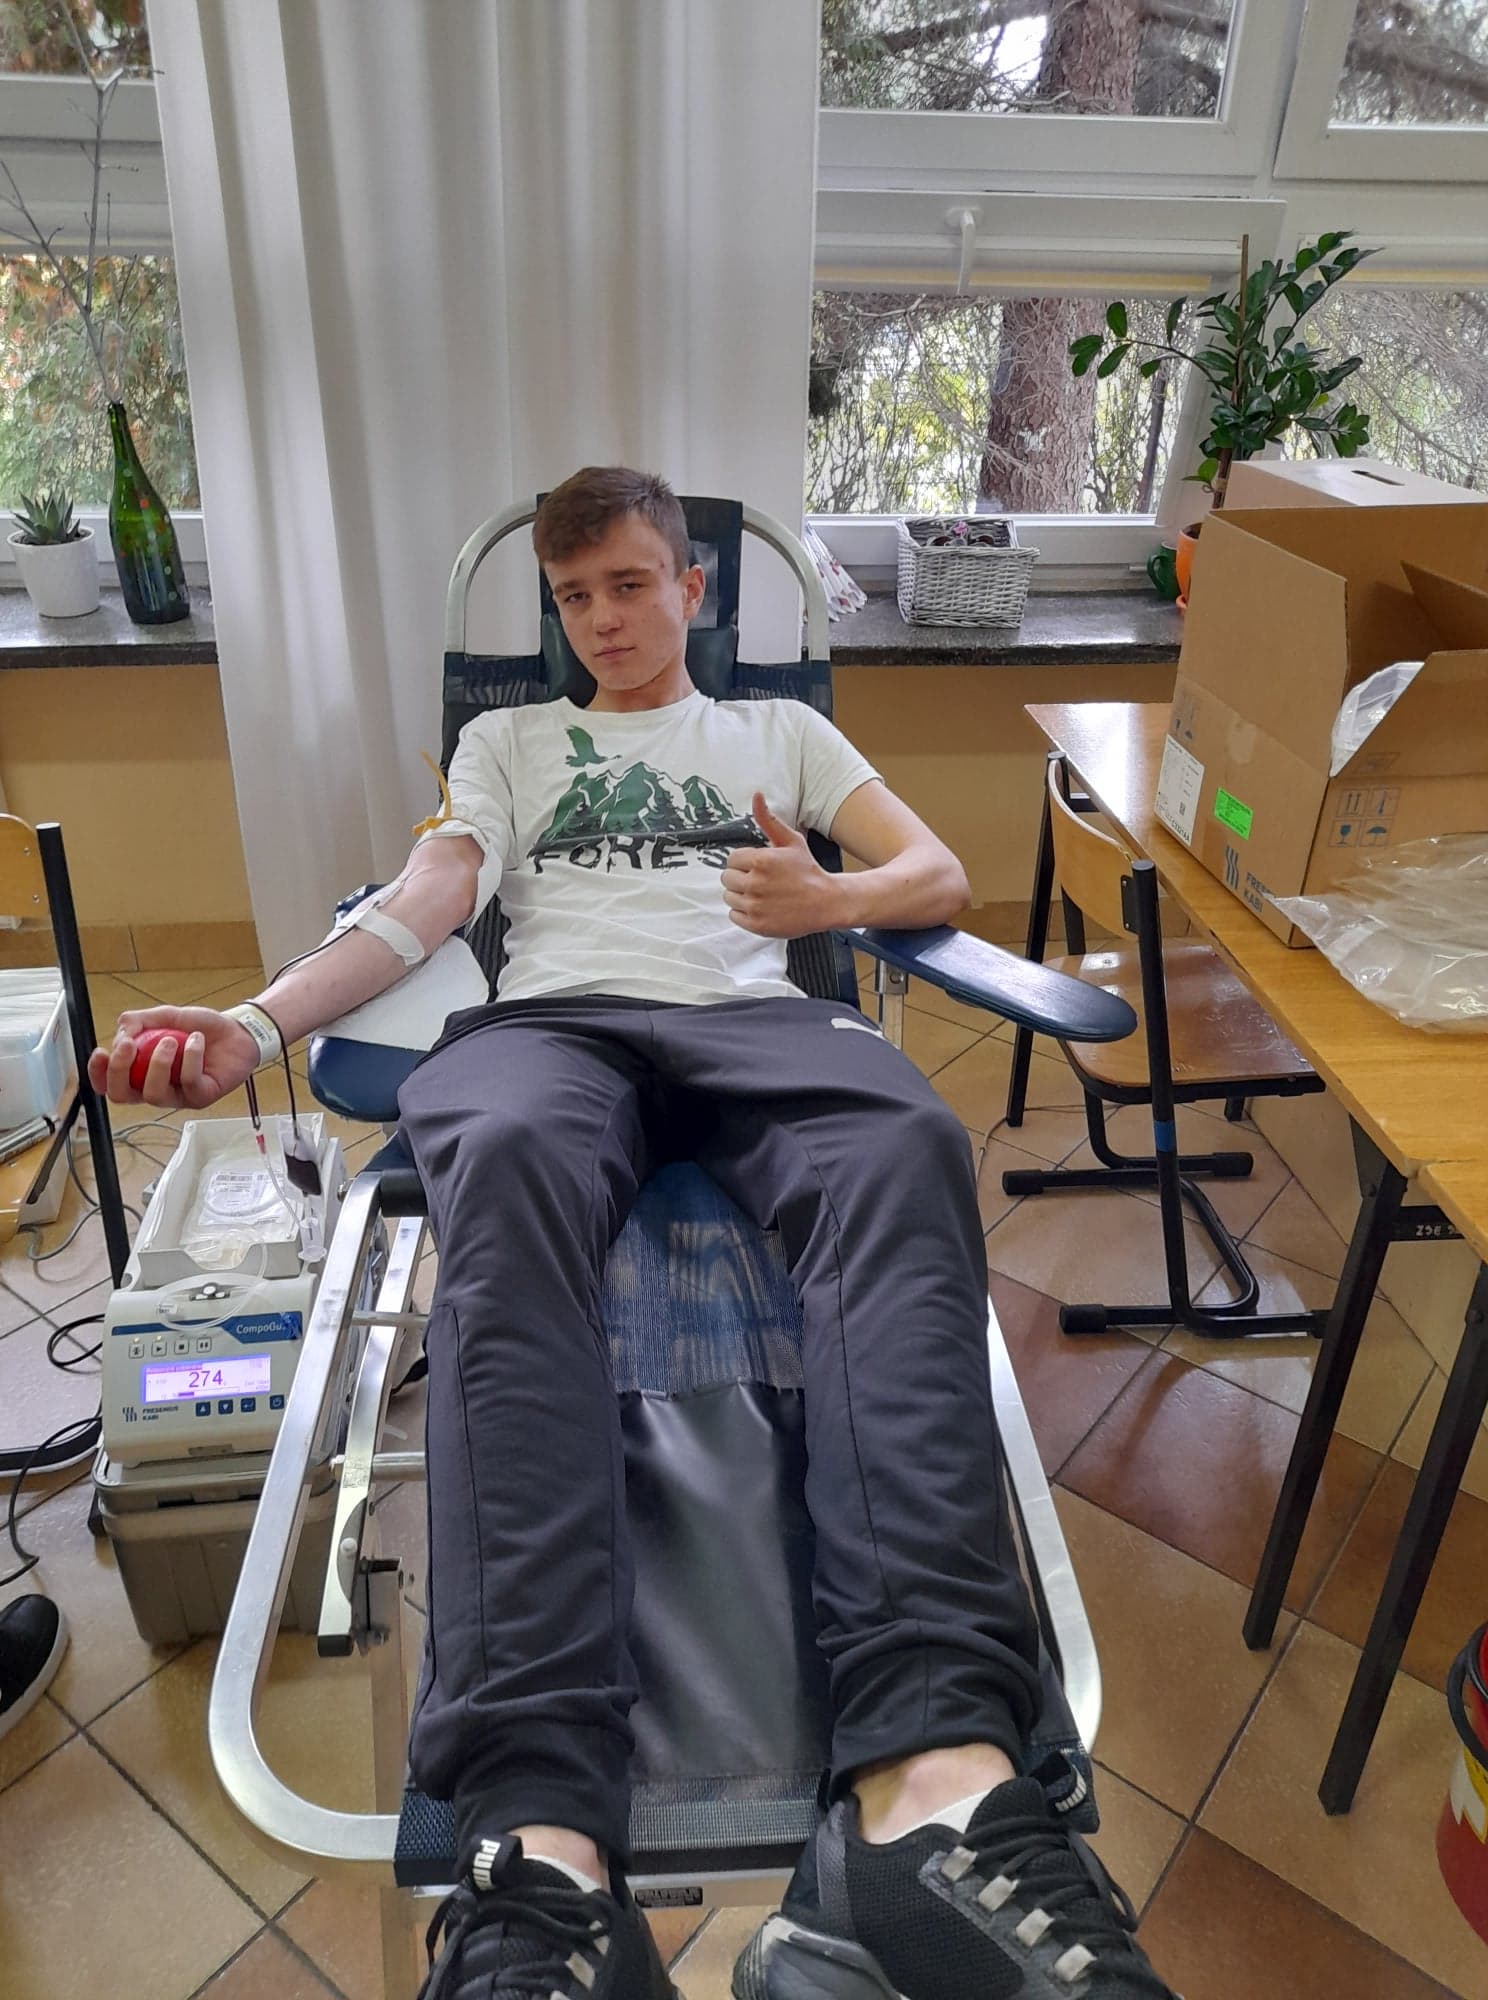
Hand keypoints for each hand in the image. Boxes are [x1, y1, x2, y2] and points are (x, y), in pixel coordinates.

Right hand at [88, 1004, 260, 1110]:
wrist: (236, 1032)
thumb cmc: (199, 1028)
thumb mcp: (166, 1016)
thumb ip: (140, 1020)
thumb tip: (121, 1030)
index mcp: (139, 1071)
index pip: (107, 1082)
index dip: (98, 1073)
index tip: (102, 1052)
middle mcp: (154, 1087)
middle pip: (122, 1095)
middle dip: (120, 1071)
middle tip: (130, 1045)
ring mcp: (177, 1095)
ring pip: (154, 1094)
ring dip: (158, 1063)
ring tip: (172, 1039)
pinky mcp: (200, 1097)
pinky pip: (188, 1083)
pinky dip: (190, 1057)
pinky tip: (196, 1040)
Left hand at [720, 793, 843, 938]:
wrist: (826, 902)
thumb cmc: (807, 869)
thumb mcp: (791, 841)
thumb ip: (768, 820)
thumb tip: (756, 795)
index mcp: (761, 860)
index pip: (731, 859)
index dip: (744, 862)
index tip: (757, 866)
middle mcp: (755, 883)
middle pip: (727, 878)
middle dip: (740, 877)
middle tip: (759, 880)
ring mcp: (755, 906)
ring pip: (728, 897)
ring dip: (740, 895)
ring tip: (761, 894)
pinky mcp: (756, 924)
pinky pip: (733, 916)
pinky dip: (744, 912)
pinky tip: (760, 907)